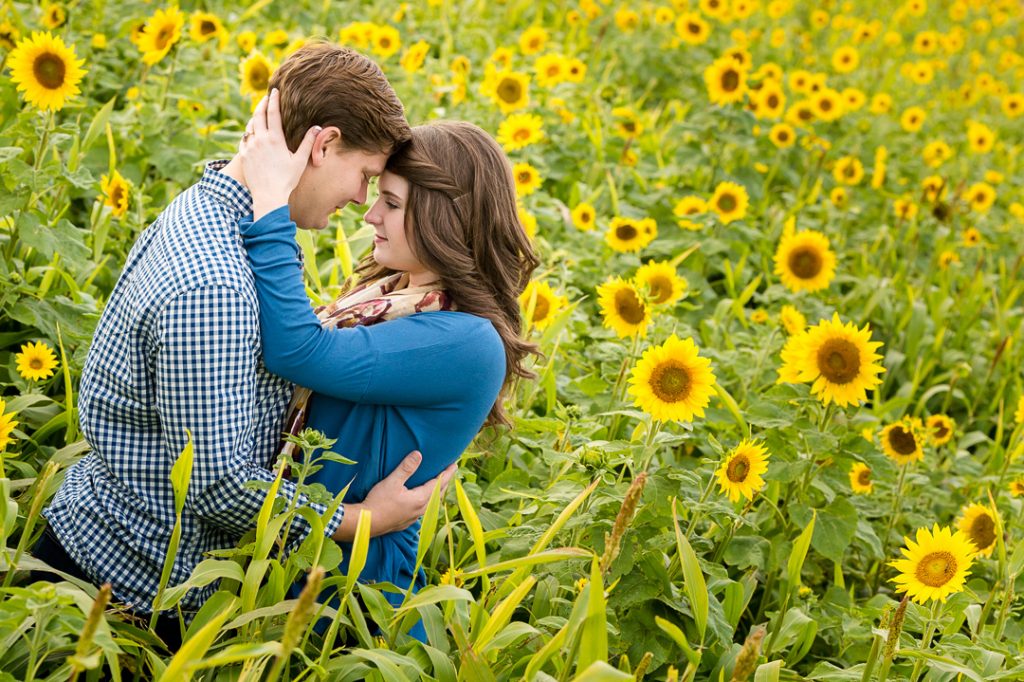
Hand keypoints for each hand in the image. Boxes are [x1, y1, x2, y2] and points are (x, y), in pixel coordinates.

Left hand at [238, 88, 320, 220]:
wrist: (268, 195)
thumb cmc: (287, 179)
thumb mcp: (300, 160)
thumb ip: (308, 142)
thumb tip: (316, 128)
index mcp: (275, 139)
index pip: (273, 113)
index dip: (274, 100)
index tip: (275, 91)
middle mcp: (260, 139)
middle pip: (258, 115)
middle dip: (262, 104)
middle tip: (265, 97)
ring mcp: (250, 147)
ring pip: (250, 126)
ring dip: (254, 118)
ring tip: (259, 114)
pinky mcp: (243, 155)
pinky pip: (244, 139)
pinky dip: (248, 133)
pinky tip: (251, 133)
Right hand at [331, 451, 457, 541]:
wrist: (366, 523)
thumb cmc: (378, 502)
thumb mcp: (392, 482)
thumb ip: (406, 468)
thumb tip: (418, 454)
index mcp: (420, 499)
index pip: (438, 483)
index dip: (447, 473)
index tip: (454, 465)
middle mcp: (420, 510)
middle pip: (438, 494)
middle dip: (445, 482)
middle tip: (449, 472)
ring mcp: (414, 517)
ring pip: (431, 503)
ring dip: (437, 492)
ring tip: (438, 485)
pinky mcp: (407, 522)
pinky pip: (424, 509)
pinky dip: (428, 501)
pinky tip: (423, 500)